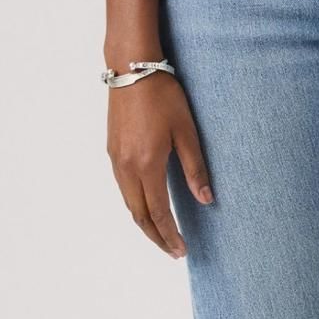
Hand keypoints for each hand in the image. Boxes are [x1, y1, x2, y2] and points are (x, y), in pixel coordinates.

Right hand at [106, 70, 214, 258]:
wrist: (132, 68)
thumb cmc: (162, 94)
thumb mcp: (185, 130)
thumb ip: (195, 166)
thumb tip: (206, 199)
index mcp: (146, 164)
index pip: (158, 212)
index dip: (170, 234)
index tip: (181, 250)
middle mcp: (126, 167)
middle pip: (139, 215)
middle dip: (156, 236)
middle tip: (173, 251)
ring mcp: (116, 159)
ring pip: (128, 203)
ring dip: (144, 222)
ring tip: (162, 234)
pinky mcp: (112, 150)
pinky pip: (123, 188)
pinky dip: (135, 204)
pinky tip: (146, 205)